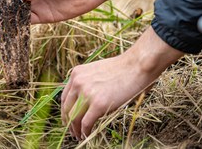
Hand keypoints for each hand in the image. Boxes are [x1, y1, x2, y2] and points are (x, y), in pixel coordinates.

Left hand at [61, 27, 183, 139]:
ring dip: (75, 129)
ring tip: (79, 136)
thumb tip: (85, 99)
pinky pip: (86, 123)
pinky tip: (86, 135)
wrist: (136, 66)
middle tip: (72, 131)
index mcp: (76, 74)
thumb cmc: (122, 69)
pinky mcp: (98, 104)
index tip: (68, 119)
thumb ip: (87, 82)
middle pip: (67, 109)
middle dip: (68, 122)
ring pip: (74, 118)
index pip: (65, 97)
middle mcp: (78, 83)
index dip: (65, 111)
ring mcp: (87, 93)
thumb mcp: (96, 71)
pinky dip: (84, 132)